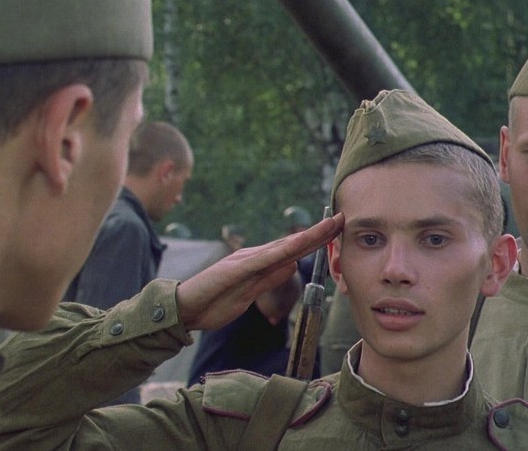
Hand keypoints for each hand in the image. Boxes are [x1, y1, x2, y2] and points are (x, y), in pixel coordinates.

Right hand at [176, 213, 343, 330]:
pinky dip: (282, 251)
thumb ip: (270, 279)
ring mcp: (246, 261)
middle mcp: (255, 257)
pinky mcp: (236, 269)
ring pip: (283, 247)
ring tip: (329, 225)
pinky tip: (297, 244)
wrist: (185, 308)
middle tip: (342, 218)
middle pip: (293, 243)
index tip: (336, 232)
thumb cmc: (214, 302)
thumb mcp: (250, 294)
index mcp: (259, 264)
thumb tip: (291, 266)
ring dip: (308, 236)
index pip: (293, 251)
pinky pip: (264, 260)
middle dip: (319, 232)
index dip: (316, 241)